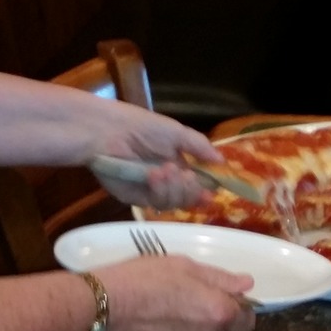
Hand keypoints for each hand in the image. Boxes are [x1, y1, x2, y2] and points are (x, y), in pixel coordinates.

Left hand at [81, 102, 224, 211]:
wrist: (108, 131)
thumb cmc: (141, 126)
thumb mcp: (176, 132)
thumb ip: (200, 147)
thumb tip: (223, 161)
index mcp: (177, 164)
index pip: (197, 184)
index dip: (206, 190)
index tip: (214, 193)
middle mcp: (166, 180)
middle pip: (188, 198)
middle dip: (191, 189)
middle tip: (188, 177)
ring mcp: (150, 191)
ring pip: (173, 203)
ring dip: (175, 188)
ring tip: (167, 170)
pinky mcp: (134, 198)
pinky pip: (155, 203)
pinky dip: (159, 190)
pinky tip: (154, 175)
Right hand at [98, 257, 255, 330]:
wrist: (101, 306)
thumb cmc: (143, 278)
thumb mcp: (184, 266)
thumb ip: (220, 278)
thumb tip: (247, 285)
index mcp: (218, 313)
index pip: (246, 320)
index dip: (237, 309)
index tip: (220, 299)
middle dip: (209, 319)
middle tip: (182, 300)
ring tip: (163, 313)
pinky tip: (152, 328)